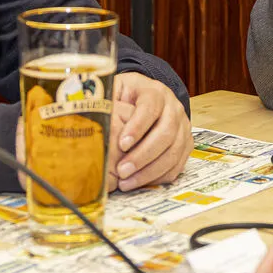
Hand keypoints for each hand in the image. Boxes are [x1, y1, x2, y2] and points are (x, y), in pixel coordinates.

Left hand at [112, 73, 193, 190]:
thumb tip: (87, 111)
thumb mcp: (114, 90)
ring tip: (127, 182)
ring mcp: (183, 126)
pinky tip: (141, 182)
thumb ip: (104, 99)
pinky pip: (178, 164)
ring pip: (173, 151)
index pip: (151, 106)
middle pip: (166, 132)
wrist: (146, 99)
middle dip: (143, 155)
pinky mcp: (185, 143)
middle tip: (121, 171)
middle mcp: (173, 107)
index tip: (122, 144)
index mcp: (155, 92)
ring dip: (150, 170)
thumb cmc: (125, 98)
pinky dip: (159, 176)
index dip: (138, 126)